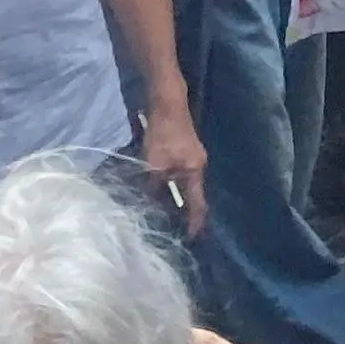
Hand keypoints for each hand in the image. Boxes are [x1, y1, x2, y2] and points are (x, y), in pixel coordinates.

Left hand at [145, 97, 207, 239]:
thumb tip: (147, 207)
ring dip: (172, 201)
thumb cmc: (163, 135)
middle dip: (182, 213)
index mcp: (195, 170)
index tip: (192, 240)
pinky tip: (155, 195)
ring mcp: (188, 157)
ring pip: (180, 186)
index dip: (195, 222)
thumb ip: (152, 187)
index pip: (197, 203)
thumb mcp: (154, 164)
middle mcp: (196, 165)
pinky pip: (173, 177)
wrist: (166, 103)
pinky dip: (165, 189)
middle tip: (172, 232)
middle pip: (190, 195)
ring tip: (162, 218)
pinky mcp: (178, 151)